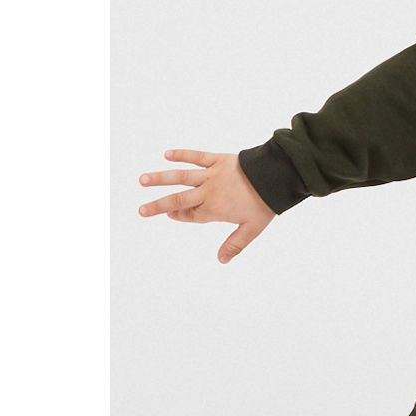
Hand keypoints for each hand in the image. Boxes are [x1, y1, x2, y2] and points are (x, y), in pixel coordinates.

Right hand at [138, 150, 275, 263]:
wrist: (274, 177)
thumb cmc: (264, 203)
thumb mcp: (252, 229)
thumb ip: (235, 245)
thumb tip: (221, 261)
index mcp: (215, 209)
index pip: (191, 215)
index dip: (179, 216)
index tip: (167, 215)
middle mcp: (208, 192)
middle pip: (178, 199)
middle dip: (158, 205)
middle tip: (141, 210)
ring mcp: (211, 175)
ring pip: (181, 177)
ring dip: (161, 178)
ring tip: (142, 180)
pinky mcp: (217, 160)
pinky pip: (196, 156)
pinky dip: (182, 154)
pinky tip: (167, 155)